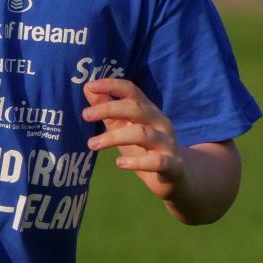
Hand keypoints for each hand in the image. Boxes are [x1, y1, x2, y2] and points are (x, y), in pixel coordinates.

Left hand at [82, 78, 183, 199]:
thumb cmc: (145, 149)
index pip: (132, 90)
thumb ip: (107, 110)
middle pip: (136, 108)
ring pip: (143, 134)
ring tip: (92, 144)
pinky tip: (120, 163)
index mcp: (148, 110)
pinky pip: (157, 161)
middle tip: (85, 115)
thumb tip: (87, 88)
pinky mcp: (172, 165)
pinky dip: (138, 162)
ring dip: (115, 137)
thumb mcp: (124, 127)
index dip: (112, 85)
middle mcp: (159, 122)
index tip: (90, 86)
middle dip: (110, 109)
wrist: (177, 176)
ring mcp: (167, 143)